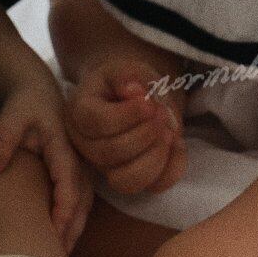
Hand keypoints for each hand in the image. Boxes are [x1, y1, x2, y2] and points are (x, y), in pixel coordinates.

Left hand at [0, 65, 94, 253]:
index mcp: (64, 146)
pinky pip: (81, 200)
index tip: (53, 237)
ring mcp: (80, 165)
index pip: (70, 183)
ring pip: (86, 203)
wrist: (38, 92)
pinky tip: (60, 240)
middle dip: (73, 230)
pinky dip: (74, 221)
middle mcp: (79, 158)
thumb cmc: (25, 106)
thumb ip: (1, 139)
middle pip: (84, 199)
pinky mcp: (76, 172)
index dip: (64, 211)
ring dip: (75, 229)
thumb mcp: (11, 115)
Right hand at [65, 56, 186, 197]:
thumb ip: (129, 76)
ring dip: (155, 158)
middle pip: (110, 153)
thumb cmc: (127, 82)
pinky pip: (152, 187)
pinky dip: (172, 168)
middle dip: (144, 135)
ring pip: (126, 181)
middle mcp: (86, 146)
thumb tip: (134, 91)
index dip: (128, 116)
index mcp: (79, 113)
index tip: (150, 103)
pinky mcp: (132, 179)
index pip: (98, 123)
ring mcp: (107, 168)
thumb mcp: (126, 69)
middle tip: (162, 114)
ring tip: (170, 132)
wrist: (134, 97)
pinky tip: (178, 144)